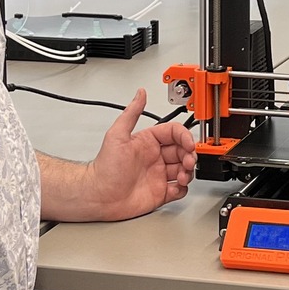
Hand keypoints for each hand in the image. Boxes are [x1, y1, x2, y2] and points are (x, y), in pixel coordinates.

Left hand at [85, 91, 197, 219]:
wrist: (99, 196)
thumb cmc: (105, 168)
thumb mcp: (117, 135)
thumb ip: (131, 113)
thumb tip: (140, 93)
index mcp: (148, 142)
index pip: (174, 133)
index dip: (184, 137)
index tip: (188, 144)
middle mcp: (154, 157)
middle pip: (182, 151)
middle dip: (189, 155)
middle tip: (187, 162)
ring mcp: (158, 175)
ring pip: (184, 170)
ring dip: (188, 172)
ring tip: (182, 176)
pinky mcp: (160, 192)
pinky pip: (179, 189)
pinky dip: (182, 189)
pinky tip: (175, 187)